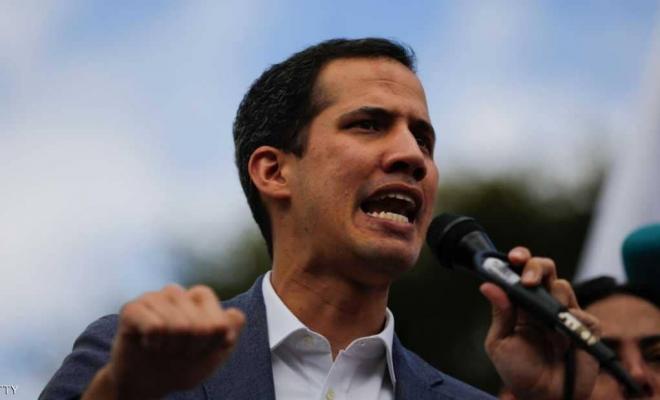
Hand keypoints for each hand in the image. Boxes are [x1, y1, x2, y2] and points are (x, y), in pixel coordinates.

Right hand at [105, 284, 244, 398]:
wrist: (146, 384)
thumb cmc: (182, 365)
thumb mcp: (214, 354)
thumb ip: (230, 332)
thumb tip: (235, 315)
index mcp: (200, 297)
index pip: (219, 322)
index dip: (211, 345)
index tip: (201, 350)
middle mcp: (177, 292)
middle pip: (200, 326)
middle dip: (192, 348)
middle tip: (179, 351)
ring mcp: (154, 297)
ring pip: (178, 326)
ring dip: (173, 347)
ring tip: (164, 348)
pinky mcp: (131, 308)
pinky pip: (154, 326)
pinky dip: (155, 344)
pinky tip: (149, 344)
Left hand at [480, 247, 599, 399]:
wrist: (543, 397)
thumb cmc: (519, 372)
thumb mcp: (500, 343)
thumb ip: (500, 314)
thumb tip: (488, 285)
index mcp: (520, 305)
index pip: (521, 273)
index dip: (520, 260)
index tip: (514, 257)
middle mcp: (543, 304)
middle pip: (546, 270)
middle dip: (537, 266)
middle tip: (528, 281)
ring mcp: (565, 314)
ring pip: (562, 287)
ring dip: (552, 298)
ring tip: (545, 322)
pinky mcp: (585, 328)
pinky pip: (583, 315)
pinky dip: (574, 322)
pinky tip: (565, 338)